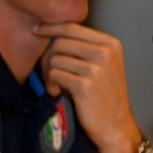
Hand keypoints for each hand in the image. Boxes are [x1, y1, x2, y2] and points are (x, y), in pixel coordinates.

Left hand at [33, 21, 139, 152]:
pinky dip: (51, 84)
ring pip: (55, 59)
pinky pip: (54, 75)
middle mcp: (105, 53)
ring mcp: (96, 69)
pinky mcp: (85, 85)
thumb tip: (53, 33)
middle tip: (48, 73)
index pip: (72, 27)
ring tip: (56, 85)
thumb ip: (84, 47)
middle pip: (60, 42)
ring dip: (49, 73)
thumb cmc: (105, 96)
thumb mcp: (103, 65)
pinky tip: (58, 93)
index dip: (51, 27)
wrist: (115, 126)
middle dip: (48, 56)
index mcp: (110, 44)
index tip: (36, 30)